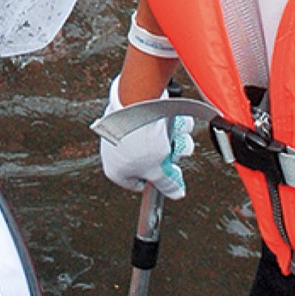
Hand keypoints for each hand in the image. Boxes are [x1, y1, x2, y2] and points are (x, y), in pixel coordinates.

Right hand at [98, 76, 193, 200]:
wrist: (136, 101)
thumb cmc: (139, 137)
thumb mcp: (159, 170)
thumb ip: (168, 184)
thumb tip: (176, 193)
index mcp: (116, 169)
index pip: (139, 183)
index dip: (158, 180)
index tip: (171, 174)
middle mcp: (119, 150)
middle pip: (153, 159)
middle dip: (170, 154)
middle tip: (177, 149)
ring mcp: (126, 130)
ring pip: (158, 139)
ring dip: (174, 136)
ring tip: (178, 130)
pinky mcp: (136, 112)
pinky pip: (156, 121)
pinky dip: (170, 120)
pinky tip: (175, 118)